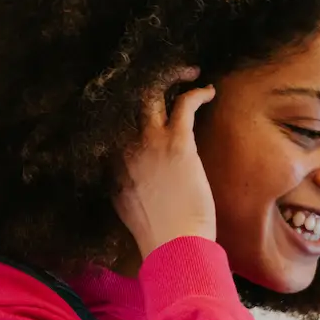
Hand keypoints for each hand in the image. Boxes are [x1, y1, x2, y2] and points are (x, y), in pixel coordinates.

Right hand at [113, 67, 217, 259]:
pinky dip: (197, 93)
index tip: (143, 102)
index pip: (112, 122)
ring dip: (169, 77)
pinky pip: (184, 104)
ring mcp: (148, 143)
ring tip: (188, 73)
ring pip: (150, 94)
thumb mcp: (129, 208)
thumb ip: (126, 186)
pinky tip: (208, 91)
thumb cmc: (159, 235)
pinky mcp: (176, 143)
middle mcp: (124, 148)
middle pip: (125, 100)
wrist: (174, 246)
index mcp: (111, 164)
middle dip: (143, 82)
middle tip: (164, 76)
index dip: (127, 106)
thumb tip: (135, 179)